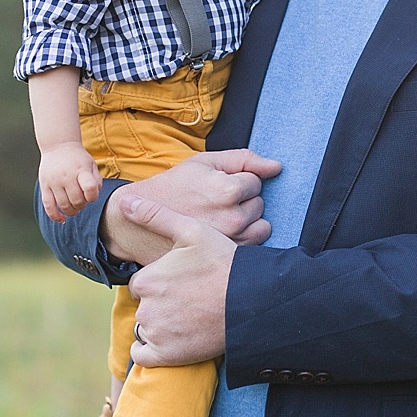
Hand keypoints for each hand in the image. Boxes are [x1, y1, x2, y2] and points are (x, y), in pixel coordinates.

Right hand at [39, 142, 100, 222]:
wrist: (58, 146)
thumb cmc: (79, 159)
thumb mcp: (91, 165)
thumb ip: (96, 181)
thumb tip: (94, 195)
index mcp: (81, 170)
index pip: (90, 188)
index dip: (93, 196)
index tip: (92, 195)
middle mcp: (66, 176)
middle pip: (77, 201)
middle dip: (82, 205)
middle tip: (83, 201)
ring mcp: (54, 182)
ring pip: (63, 205)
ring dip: (72, 211)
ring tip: (75, 207)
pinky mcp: (44, 186)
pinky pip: (48, 206)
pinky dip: (55, 216)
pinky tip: (62, 220)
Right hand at [100, 148, 280, 263]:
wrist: (140, 222)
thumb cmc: (172, 188)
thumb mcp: (204, 163)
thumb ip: (244, 160)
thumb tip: (276, 167)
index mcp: (228, 190)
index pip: (255, 182)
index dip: (237, 181)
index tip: (215, 187)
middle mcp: (233, 218)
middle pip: (259, 203)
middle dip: (243, 201)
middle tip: (214, 202)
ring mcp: (231, 241)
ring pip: (261, 225)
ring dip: (246, 220)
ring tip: (219, 217)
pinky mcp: (227, 256)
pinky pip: (253, 244)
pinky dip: (243, 237)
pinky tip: (222, 232)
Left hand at [124, 195, 232, 367]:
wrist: (252, 301)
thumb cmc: (223, 263)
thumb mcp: (192, 231)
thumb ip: (155, 216)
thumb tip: (124, 201)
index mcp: (146, 279)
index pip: (144, 284)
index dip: (164, 281)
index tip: (185, 281)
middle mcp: (145, 308)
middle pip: (146, 306)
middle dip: (162, 303)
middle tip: (192, 299)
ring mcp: (156, 334)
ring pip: (147, 328)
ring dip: (162, 325)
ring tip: (191, 317)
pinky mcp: (165, 356)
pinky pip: (143, 355)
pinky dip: (154, 349)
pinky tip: (176, 337)